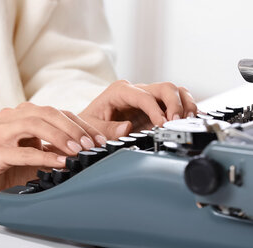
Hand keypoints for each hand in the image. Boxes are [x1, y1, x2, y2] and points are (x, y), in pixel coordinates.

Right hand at [0, 102, 106, 210]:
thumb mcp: (44, 156)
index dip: (82, 124)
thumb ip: (67, 147)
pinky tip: (59, 163)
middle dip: (74, 128)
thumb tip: (105, 141)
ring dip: (60, 138)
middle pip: (47, 113)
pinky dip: (44, 156)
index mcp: (24, 115)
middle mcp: (11, 119)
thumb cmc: (12, 171)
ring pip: (34, 125)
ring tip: (78, 152)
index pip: (58, 113)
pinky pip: (22, 152)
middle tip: (92, 146)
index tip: (102, 140)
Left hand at [79, 80, 197, 137]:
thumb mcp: (92, 127)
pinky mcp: (156, 107)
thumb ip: (108, 129)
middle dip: (175, 104)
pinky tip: (191, 119)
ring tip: (186, 121)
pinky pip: (177, 101)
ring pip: (174, 92)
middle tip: (177, 122)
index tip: (162, 123)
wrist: (87, 127)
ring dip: (184, 105)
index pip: (144, 96)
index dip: (156, 109)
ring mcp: (148, 97)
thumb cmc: (89, 124)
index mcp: (120, 91)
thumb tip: (126, 128)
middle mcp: (136, 90)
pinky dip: (186, 109)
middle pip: (164, 88)